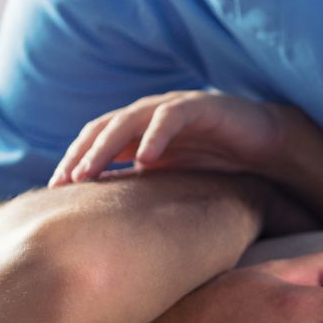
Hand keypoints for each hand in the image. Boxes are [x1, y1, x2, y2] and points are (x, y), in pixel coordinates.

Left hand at [49, 91, 285, 185]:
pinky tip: (145, 158)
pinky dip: (155, 135)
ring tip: (90, 170)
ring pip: (128, 120)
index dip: (73, 161)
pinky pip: (170, 118)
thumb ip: (141, 187)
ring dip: (106, 145)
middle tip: (65, 181)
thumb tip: (104, 216)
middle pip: (103, 128)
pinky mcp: (199, 106)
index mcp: (138, 133)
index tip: (55, 189)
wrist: (266, 150)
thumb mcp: (172, 181)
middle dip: (81, 154)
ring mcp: (172, 108)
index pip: (94, 142)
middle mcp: (149, 116)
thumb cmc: (219, 167)